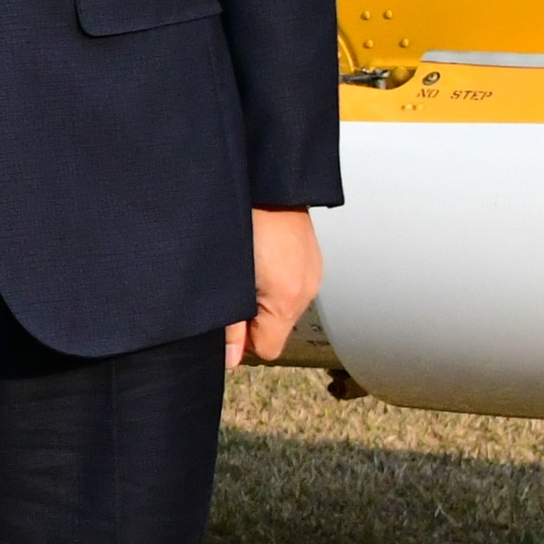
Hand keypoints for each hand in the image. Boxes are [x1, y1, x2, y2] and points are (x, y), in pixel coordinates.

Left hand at [231, 205, 325, 368]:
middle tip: (234, 290)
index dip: (244, 342)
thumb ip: (230, 322)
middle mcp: (306, 290)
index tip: (229, 322)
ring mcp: (313, 275)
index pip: (267, 350)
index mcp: (285, 298)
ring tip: (248, 271)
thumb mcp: (230, 277)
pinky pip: (294, 288)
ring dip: (265, 300)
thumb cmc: (244, 221)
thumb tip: (231, 358)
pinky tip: (262, 261)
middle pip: (277, 331)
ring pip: (285, 309)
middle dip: (253, 319)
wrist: (270, 184)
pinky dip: (277, 283)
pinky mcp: (313, 262)